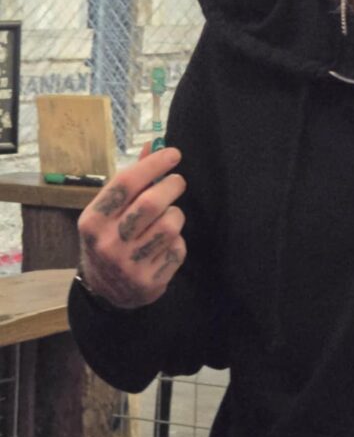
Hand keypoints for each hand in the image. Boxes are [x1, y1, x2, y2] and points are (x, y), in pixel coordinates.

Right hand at [77, 146, 186, 308]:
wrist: (106, 291)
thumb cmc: (108, 238)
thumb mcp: (108, 211)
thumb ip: (131, 179)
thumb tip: (151, 145)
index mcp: (93, 221)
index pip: (126, 183)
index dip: (153, 164)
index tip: (173, 154)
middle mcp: (108, 244)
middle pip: (151, 203)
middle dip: (172, 185)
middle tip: (178, 181)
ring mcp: (129, 265)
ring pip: (170, 224)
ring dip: (175, 214)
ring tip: (169, 215)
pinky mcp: (150, 281)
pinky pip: (177, 248)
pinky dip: (177, 240)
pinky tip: (165, 242)